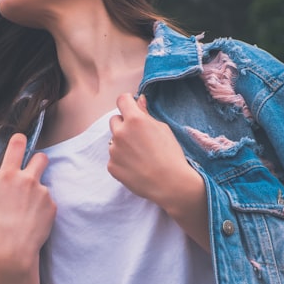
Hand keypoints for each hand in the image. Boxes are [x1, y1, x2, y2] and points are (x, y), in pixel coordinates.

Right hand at [0, 133, 56, 274]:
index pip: (17, 144)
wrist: (13, 251)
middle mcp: (26, 179)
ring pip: (44, 185)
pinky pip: (49, 202)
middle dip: (40, 162)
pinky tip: (35, 222)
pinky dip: (44, 210)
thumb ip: (2, 183)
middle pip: (41, 157)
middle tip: (34, 174)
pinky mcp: (52, 205)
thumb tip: (4, 174)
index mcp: (6, 176)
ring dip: (39, 195)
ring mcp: (42, 191)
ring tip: (28, 214)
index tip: (21, 141)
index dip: (20, 141)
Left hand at [108, 94, 209, 249]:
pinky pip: (114, 158)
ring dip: (123, 144)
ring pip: (114, 141)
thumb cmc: (171, 154)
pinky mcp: (112, 166)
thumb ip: (146, 114)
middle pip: (115, 120)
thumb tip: (138, 100)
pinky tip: (136, 167)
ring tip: (140, 155)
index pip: (122, 100)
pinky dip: (122, 160)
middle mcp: (120, 133)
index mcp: (134, 120)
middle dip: (124, 124)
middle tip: (139, 136)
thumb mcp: (163, 129)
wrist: (170, 183)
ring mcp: (114, 151)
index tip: (132, 107)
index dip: (128, 102)